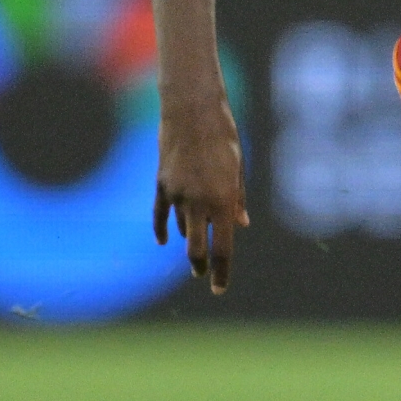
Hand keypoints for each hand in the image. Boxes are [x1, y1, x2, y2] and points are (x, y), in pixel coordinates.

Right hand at [155, 96, 249, 292]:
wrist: (191, 110)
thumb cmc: (223, 137)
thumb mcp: (238, 168)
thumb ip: (238, 200)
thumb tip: (240, 225)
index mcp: (224, 201)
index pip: (223, 249)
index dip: (222, 273)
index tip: (219, 290)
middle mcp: (199, 203)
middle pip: (196, 249)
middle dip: (200, 266)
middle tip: (203, 275)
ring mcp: (177, 195)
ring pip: (181, 229)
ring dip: (188, 238)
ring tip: (197, 245)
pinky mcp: (161, 184)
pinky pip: (160, 214)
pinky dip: (162, 229)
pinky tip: (163, 240)